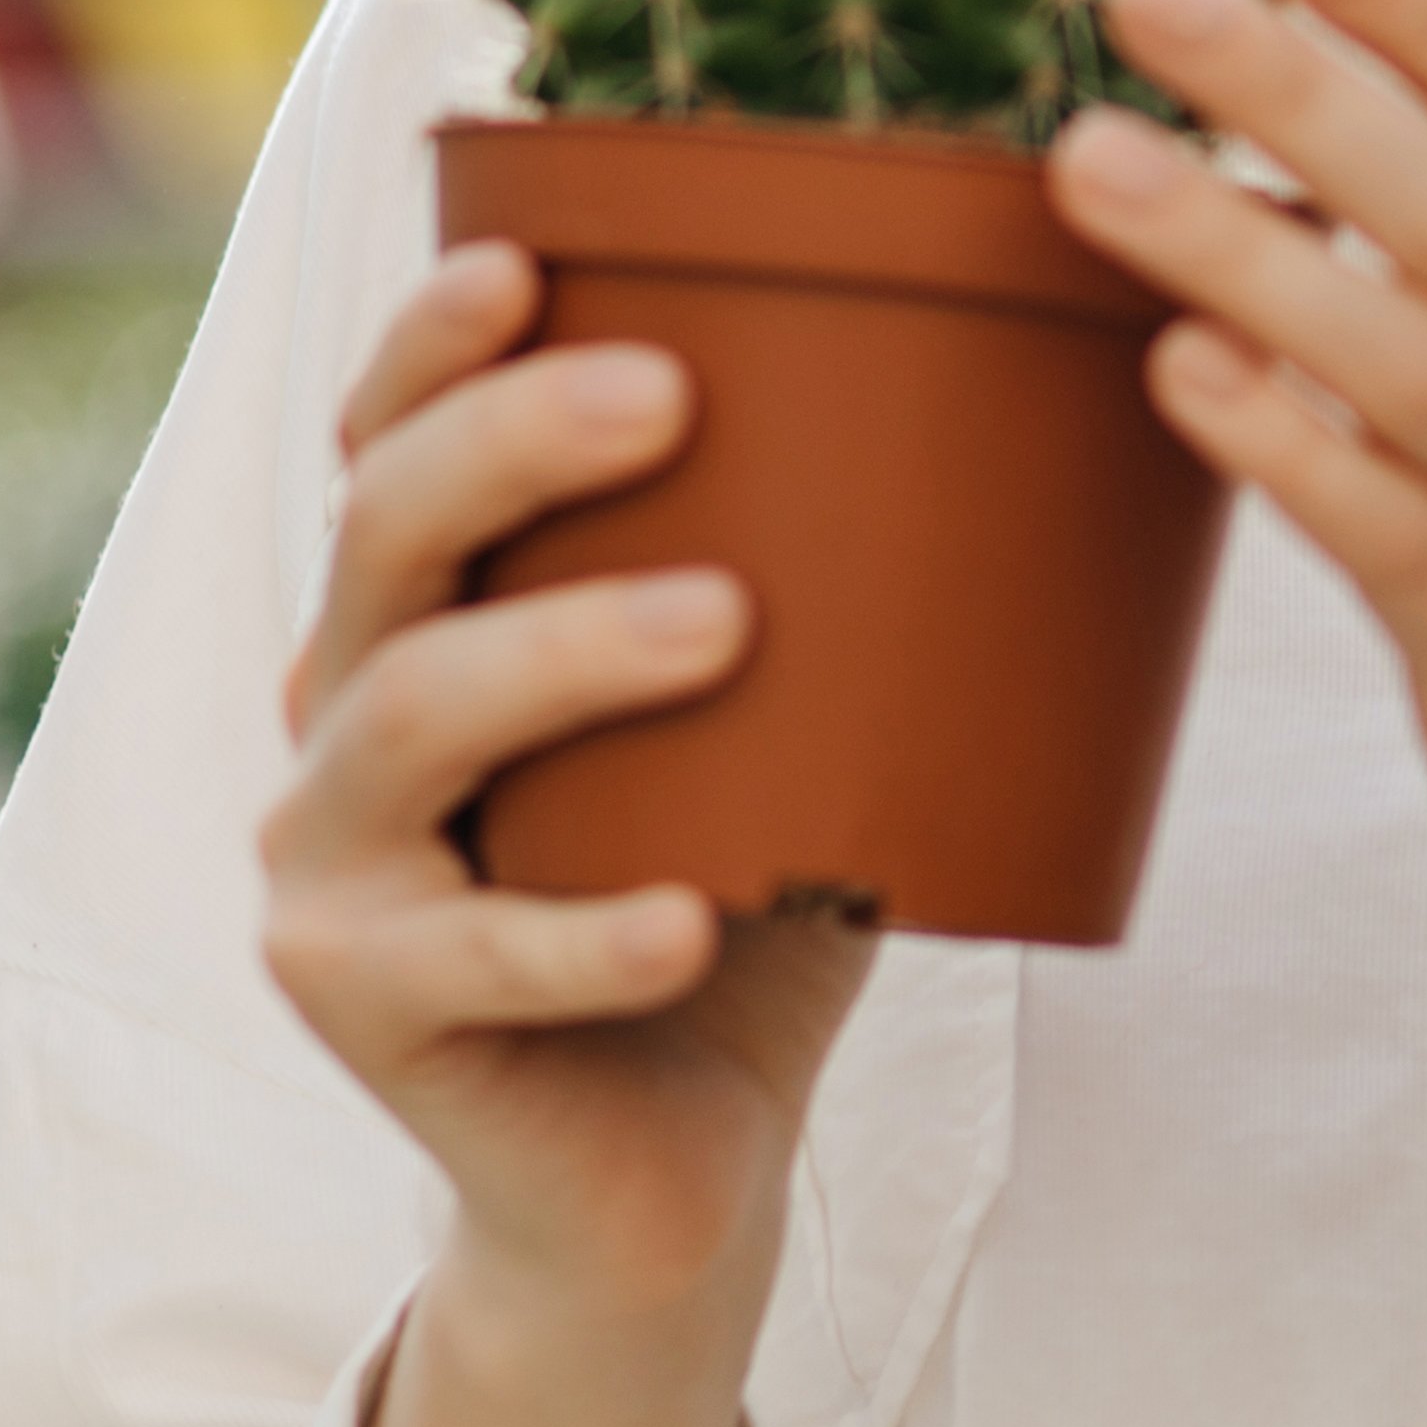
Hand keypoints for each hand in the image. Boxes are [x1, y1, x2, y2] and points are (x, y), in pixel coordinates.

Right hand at [264, 243, 875, 1426]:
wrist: (670, 1171)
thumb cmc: (746, 889)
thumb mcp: (795, 711)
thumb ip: (861, 569)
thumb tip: (1096, 363)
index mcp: (426, 608)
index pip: (386, 434)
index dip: (432, 342)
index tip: (527, 255)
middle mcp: (342, 709)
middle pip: (383, 538)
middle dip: (507, 447)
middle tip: (665, 392)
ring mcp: (331, 867)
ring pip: (408, 723)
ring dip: (562, 655)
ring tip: (721, 622)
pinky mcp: (363, 1012)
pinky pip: (470, 963)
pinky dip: (582, 937)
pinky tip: (688, 913)